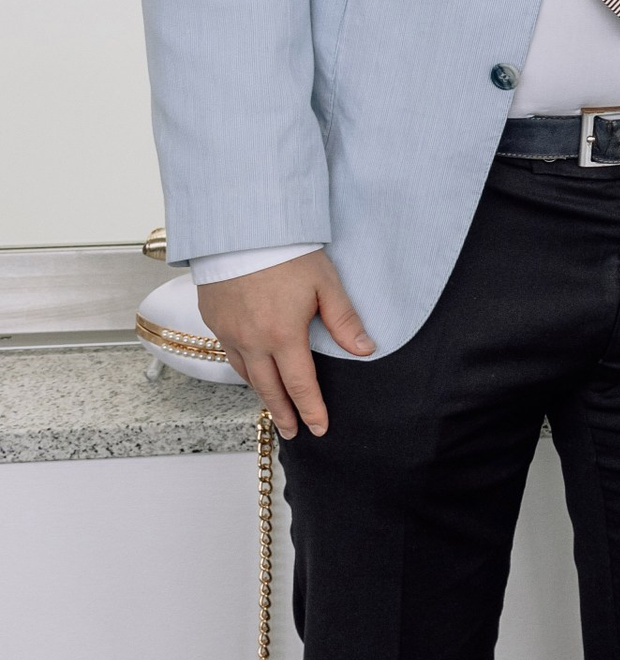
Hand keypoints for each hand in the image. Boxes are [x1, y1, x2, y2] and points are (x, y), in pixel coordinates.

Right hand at [196, 249, 373, 436]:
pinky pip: (229, 353)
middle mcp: (252, 341)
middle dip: (283, 414)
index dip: (311, 409)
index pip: (300, 385)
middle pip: (269, 389)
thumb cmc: (286, 251)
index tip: (319, 428)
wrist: (240, 227)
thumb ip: (344, 320)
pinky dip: (243, 369)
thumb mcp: (325, 283)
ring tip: (274, 407)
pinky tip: (252, 371)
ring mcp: (228, 332)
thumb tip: (365, 350)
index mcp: (283, 336)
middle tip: (293, 432)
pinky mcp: (213, 319)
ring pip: (246, 374)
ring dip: (262, 394)